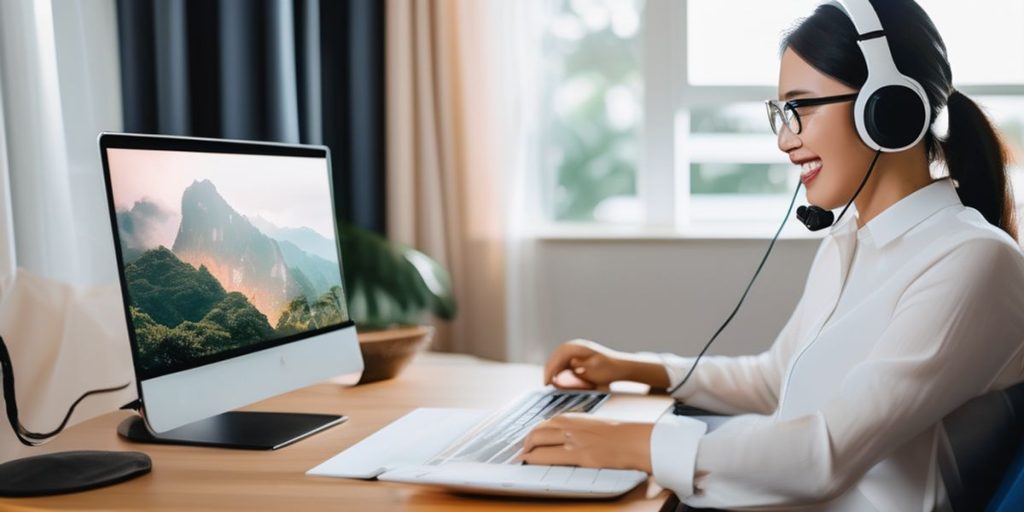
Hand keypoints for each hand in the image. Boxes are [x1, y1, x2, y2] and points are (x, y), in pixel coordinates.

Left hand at [519, 413, 653, 472]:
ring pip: (539, 439)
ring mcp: (573, 440)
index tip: (531, 437)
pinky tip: (528, 461)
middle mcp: (571, 426)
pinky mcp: (578, 454)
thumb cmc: (619, 436)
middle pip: (539, 429)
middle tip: (524, 448)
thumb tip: (567, 435)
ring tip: (523, 455)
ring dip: (527, 448)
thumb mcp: (595, 426)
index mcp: (576, 418)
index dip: (536, 431)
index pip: (549, 422)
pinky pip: (548, 455)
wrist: (634, 441)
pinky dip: (533, 458)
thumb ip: (580, 428)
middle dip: (528, 439)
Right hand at [543, 339, 669, 389]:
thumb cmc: (609, 370)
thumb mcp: (596, 371)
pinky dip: (558, 370)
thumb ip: (581, 370)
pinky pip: (562, 362)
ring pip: (557, 360)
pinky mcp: (575, 356)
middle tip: (546, 386)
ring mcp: (574, 350)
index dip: (550, 371)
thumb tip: (568, 368)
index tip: (547, 384)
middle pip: (554, 358)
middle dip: (549, 371)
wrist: (620, 367)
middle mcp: (573, 346)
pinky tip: (558, 380)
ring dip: (553, 370)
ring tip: (550, 384)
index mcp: (577, 348)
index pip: (557, 358)